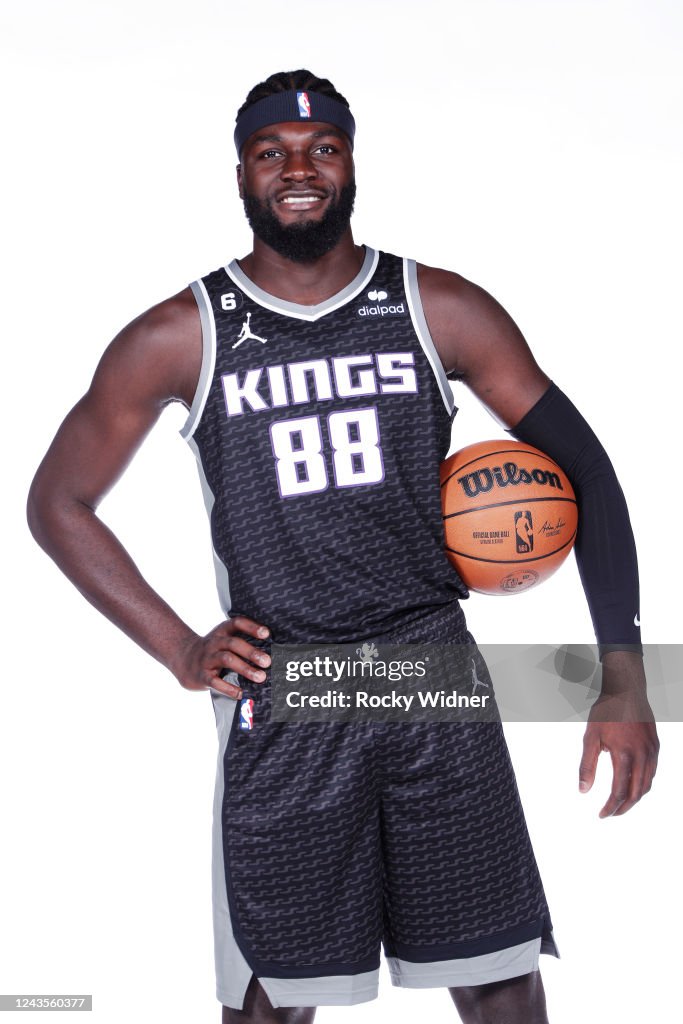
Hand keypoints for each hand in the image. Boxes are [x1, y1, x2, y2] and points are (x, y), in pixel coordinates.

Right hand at [171, 615, 270, 698]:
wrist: (183, 658)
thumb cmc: (213, 650)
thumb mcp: (223, 639)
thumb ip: (241, 641)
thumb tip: (270, 652)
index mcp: (222, 632)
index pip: (237, 623)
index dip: (251, 627)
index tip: (267, 634)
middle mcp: (214, 643)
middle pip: (234, 643)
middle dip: (252, 652)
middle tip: (267, 661)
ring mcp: (207, 659)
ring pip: (227, 659)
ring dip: (245, 668)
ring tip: (260, 677)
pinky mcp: (202, 675)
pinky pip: (215, 681)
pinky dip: (229, 688)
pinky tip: (241, 693)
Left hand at [578, 651, 659, 816]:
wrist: (626, 691)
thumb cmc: (607, 712)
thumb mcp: (590, 738)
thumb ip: (587, 766)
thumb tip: (583, 790)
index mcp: (624, 755)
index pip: (619, 792)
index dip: (611, 807)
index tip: (602, 814)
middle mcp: (642, 756)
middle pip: (636, 793)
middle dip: (623, 807)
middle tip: (612, 813)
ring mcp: (652, 752)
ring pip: (647, 785)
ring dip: (635, 798)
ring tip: (622, 804)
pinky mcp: (656, 747)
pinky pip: (652, 772)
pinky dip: (643, 784)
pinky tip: (634, 785)